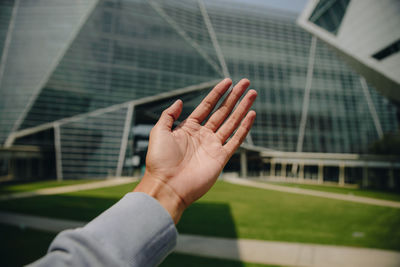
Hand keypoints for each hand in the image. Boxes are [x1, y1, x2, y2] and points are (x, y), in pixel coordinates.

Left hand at [134, 78, 256, 222]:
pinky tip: (251, 114)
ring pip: (232, 122)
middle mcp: (203, 135)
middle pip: (223, 111)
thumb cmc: (160, 160)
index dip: (218, 93)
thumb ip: (169, 115)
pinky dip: (244, 127)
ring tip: (253, 93)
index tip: (228, 81)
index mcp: (189, 128)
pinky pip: (236, 139)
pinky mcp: (221, 157)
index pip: (207, 106)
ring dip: (242, 108)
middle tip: (245, 82)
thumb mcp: (159, 132)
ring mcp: (213, 146)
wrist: (167, 185)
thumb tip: (180, 101)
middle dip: (234, 97)